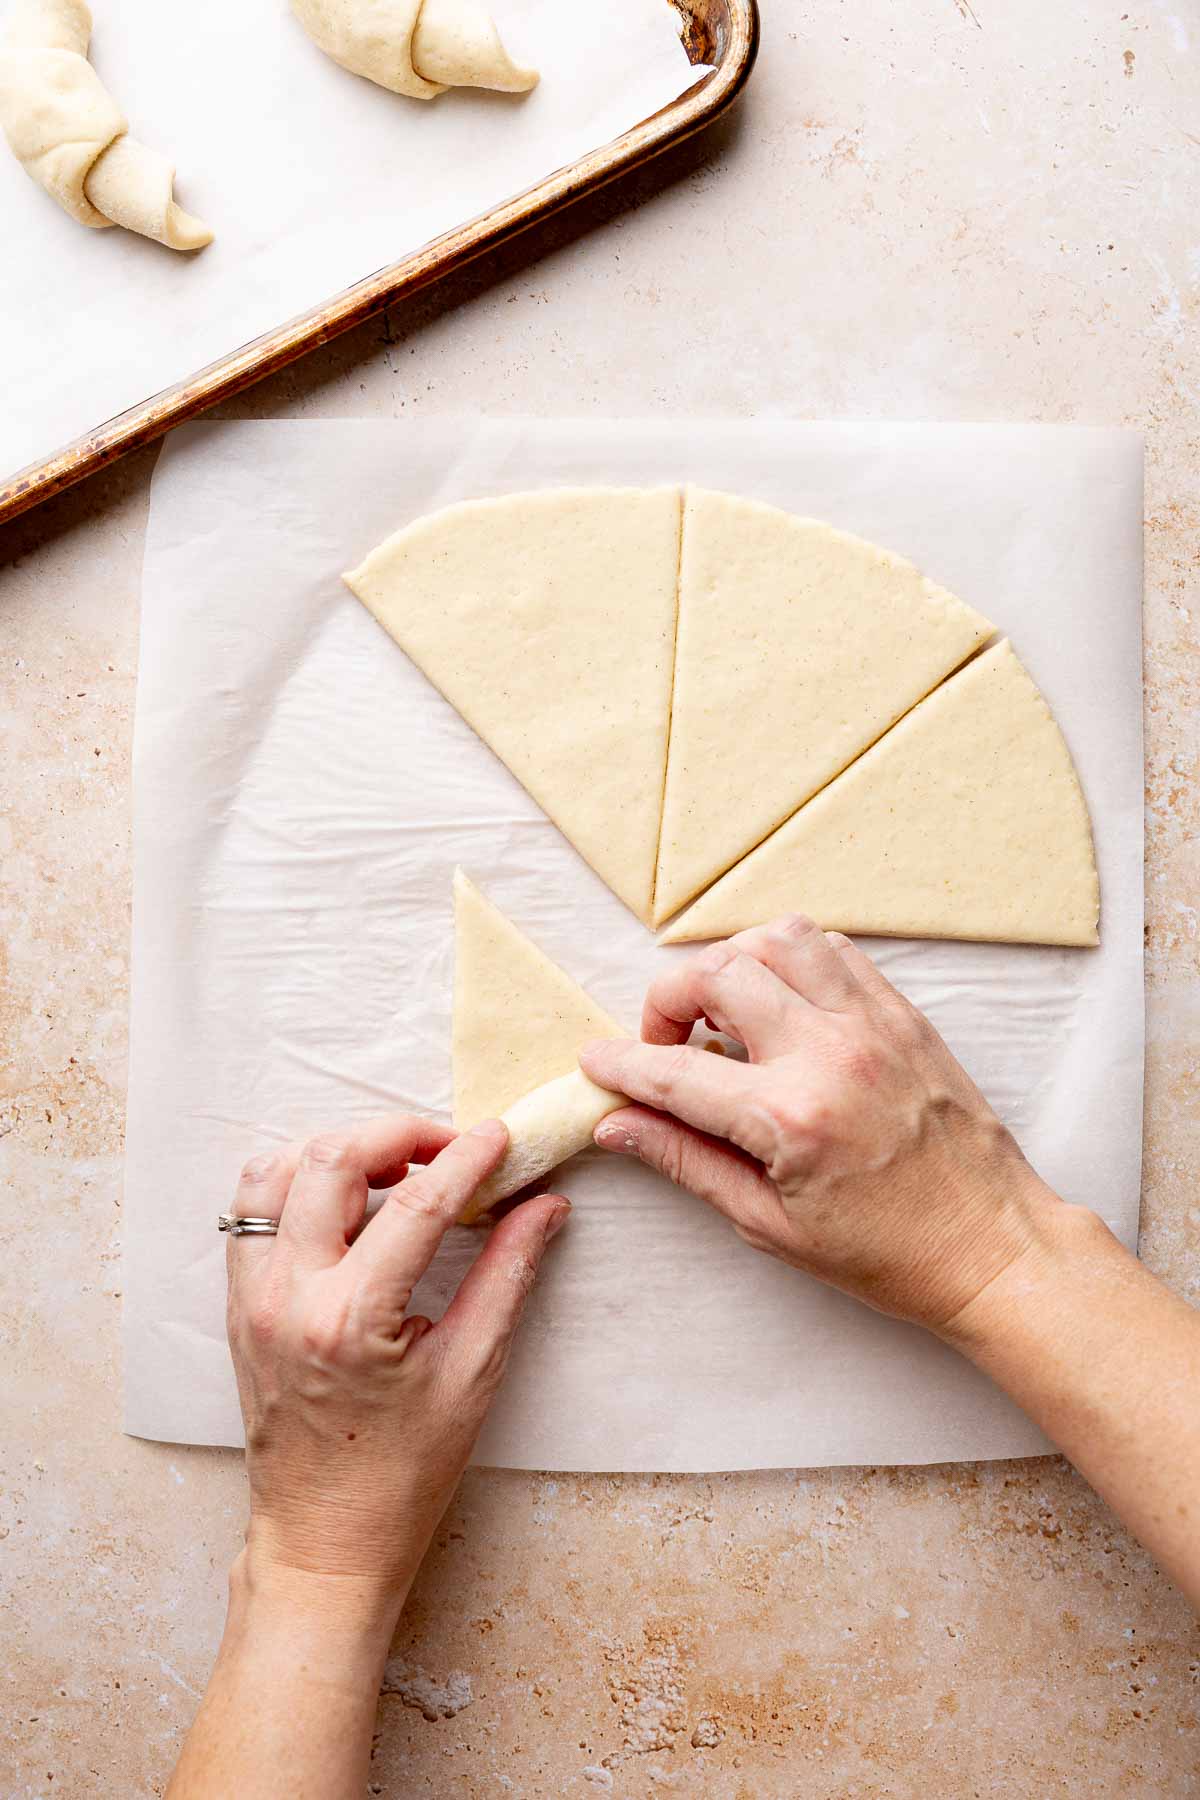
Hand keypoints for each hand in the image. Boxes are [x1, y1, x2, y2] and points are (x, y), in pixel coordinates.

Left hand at [225, 1115, 567, 1605]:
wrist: (324, 1542)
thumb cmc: (402, 1474)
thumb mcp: (472, 1374)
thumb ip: (507, 1275)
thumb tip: (543, 1206)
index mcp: (350, 1320)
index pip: (415, 1203)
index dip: (466, 1158)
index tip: (501, 1136)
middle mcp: (287, 1298)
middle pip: (331, 1161)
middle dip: (398, 1134)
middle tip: (451, 1146)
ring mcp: (252, 1299)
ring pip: (276, 1172)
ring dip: (340, 1151)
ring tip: (397, 1167)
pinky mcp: (239, 1305)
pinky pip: (252, 1211)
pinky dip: (299, 1183)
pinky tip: (349, 1199)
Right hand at [580, 915, 1065, 1336]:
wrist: (994, 1247)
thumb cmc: (888, 1253)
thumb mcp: (769, 1225)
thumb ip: (686, 1161)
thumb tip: (617, 1124)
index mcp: (789, 1119)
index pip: (673, 1071)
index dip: (620, 1064)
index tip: (596, 1064)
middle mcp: (829, 1054)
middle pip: (717, 974)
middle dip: (667, 1001)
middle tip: (664, 1044)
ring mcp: (872, 1024)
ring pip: (777, 939)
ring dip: (731, 963)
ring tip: (722, 1013)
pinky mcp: (903, 1015)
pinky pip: (834, 950)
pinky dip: (791, 961)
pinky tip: (781, 1003)